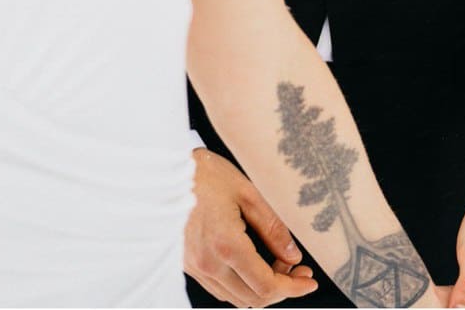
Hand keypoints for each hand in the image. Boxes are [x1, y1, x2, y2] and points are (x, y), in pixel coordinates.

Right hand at [185, 149, 318, 306]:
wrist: (156, 167)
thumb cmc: (199, 172)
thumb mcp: (245, 192)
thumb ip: (273, 228)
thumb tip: (293, 256)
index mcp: (226, 245)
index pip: (268, 286)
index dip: (294, 288)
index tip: (308, 281)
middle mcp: (208, 262)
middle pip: (254, 298)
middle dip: (281, 288)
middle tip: (295, 269)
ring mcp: (193, 265)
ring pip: (235, 297)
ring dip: (260, 287)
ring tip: (274, 263)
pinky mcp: (184, 261)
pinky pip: (217, 286)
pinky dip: (239, 282)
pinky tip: (247, 262)